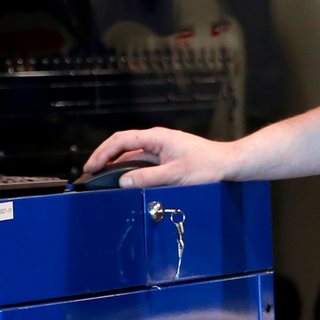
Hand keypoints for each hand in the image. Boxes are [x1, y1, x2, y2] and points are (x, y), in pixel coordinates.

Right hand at [81, 127, 234, 186]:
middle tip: (90, 175)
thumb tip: (123, 181)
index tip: (91, 167)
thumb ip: (148, 178)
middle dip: (104, 159)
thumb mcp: (175, 175)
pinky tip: (124, 182)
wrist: (228, 165)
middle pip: (123, 147)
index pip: (121, 140)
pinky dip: (130, 171)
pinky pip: (142, 164)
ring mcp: (161, 149)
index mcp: (157, 138)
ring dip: (116, 166)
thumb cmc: (208, 166)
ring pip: (132, 156)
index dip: (102, 153)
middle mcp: (157, 141)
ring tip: (102, 180)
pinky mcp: (166, 159)